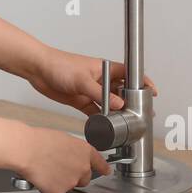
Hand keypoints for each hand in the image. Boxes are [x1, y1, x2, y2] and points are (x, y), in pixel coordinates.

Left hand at [29, 44, 158, 116]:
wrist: (38, 69)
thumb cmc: (60, 65)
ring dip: (116, 113)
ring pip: (109, 104)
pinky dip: (100, 119)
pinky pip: (95, 111)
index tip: (152, 92)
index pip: (129, 74)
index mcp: (105, 69)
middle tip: (141, 114)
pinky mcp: (81, 100)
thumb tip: (119, 105)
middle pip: (121, 91)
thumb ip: (101, 94)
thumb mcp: (83, 80)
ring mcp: (91, 90)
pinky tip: (105, 127)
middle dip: (131, 102)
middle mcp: (100, 80)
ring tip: (126, 124)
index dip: (142, 82)